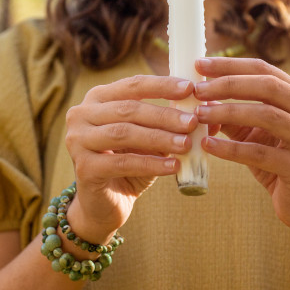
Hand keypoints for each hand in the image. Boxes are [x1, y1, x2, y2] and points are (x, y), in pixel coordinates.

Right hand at [63, 76, 199, 240]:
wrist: (103, 204)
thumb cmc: (129, 164)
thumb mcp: (151, 140)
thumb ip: (173, 125)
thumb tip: (212, 116)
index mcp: (98, 98)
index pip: (133, 85)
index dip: (162, 86)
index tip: (190, 89)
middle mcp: (82, 114)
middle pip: (129, 109)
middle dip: (164, 115)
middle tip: (192, 121)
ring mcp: (78, 140)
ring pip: (124, 133)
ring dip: (159, 138)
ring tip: (186, 144)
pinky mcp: (84, 168)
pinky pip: (123, 162)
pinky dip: (151, 164)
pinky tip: (174, 167)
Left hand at [191, 56, 289, 234]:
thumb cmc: (280, 162)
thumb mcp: (257, 133)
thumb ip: (235, 114)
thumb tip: (200, 96)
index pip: (264, 70)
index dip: (231, 65)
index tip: (200, 65)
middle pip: (268, 87)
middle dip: (229, 84)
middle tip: (197, 89)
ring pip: (267, 115)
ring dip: (228, 112)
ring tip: (199, 115)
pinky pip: (261, 153)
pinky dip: (231, 149)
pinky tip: (208, 145)